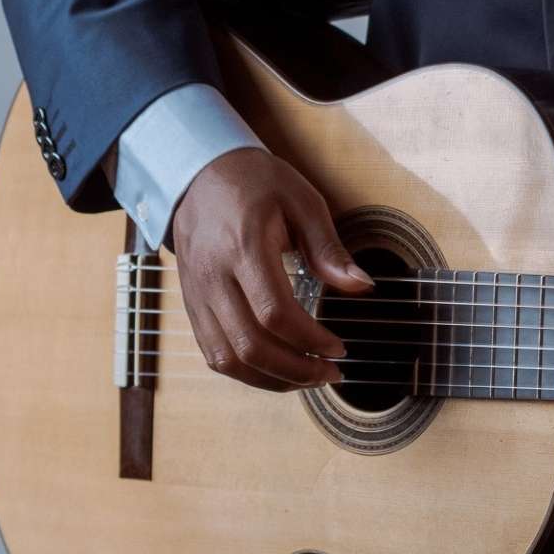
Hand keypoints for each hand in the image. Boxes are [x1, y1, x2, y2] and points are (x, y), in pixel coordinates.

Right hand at [166, 147, 372, 390]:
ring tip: (306, 378)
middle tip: (329, 373)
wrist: (197, 174)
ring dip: (270, 379)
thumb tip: (362, 286)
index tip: (339, 349)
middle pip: (250, 346)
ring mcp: (197, 294)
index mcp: (244, 248)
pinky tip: (275, 369)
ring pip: (227, 358)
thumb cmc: (254, 183)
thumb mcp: (302, 201)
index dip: (311, 340)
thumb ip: (329, 249)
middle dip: (295, 370)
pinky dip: (244, 371)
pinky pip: (212, 352)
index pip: (275, 314)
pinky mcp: (191, 304)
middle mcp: (213, 277)